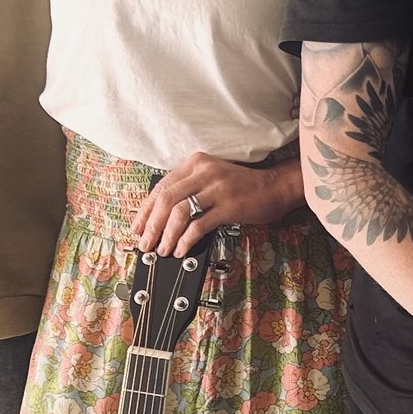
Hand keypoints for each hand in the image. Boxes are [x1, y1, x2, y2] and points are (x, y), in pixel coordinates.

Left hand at [132, 152, 302, 254]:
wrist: (275, 187)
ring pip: (179, 213)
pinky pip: (199, 225)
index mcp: (195, 163)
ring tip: (163, 250)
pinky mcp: (228, 206)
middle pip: (166, 200)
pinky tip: (182, 250)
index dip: (145, 210)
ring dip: (167, 235)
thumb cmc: (243, 186)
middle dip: (151, 226)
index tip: (137, 227)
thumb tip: (162, 216)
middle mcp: (203, 172)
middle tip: (145, 244)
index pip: (161, 187)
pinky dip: (186, 240)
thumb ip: (189, 189)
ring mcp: (216, 188)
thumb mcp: (211, 178)